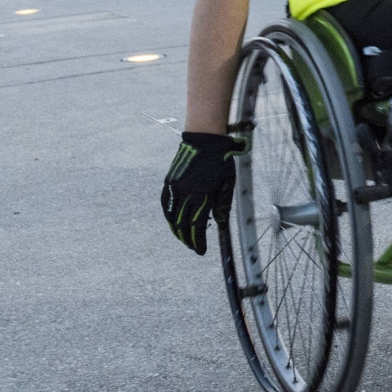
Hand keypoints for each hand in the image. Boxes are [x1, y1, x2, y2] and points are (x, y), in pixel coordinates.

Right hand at [161, 131, 245, 253]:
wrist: (205, 141)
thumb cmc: (219, 162)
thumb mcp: (227, 184)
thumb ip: (222, 205)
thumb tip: (221, 223)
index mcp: (201, 194)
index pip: (197, 225)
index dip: (198, 241)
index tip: (201, 250)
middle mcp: (185, 193)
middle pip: (182, 224)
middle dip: (187, 239)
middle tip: (193, 247)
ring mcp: (174, 188)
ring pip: (171, 217)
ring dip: (177, 231)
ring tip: (184, 238)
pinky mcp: (169, 183)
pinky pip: (165, 205)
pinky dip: (169, 217)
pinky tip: (174, 223)